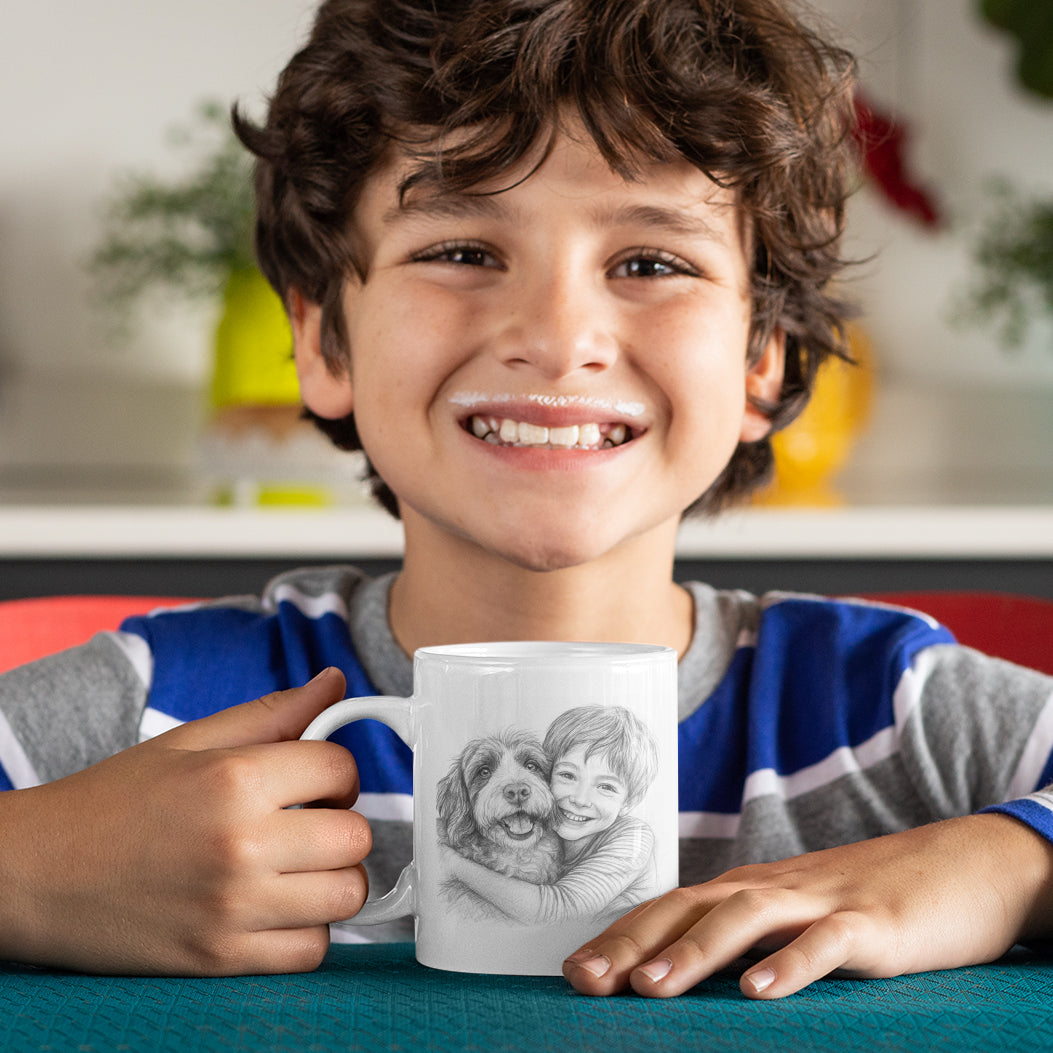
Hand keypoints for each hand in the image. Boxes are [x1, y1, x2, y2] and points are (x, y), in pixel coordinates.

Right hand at [0, 667, 370, 975]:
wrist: (36, 875)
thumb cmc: (112, 803)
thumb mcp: (190, 741)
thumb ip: (273, 713)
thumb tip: (334, 682)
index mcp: (235, 779)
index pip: (341, 769)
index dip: (336, 772)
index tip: (317, 782)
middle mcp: (241, 843)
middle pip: (356, 837)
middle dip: (341, 825)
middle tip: (308, 823)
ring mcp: (233, 907)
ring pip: (345, 896)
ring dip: (332, 879)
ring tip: (297, 866)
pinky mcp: (221, 959)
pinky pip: (311, 952)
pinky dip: (307, 932)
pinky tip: (279, 908)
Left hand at [563, 813, 1052, 998]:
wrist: (959, 864)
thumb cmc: (865, 901)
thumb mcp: (796, 919)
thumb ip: (746, 940)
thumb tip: (683, 974)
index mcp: (747, 889)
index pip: (670, 909)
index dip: (619, 937)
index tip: (572, 971)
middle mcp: (771, 887)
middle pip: (689, 907)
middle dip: (631, 943)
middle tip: (582, 980)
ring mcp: (820, 901)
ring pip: (745, 918)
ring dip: (693, 952)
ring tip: (649, 988)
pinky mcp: (870, 922)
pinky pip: (826, 943)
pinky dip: (790, 965)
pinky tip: (757, 992)